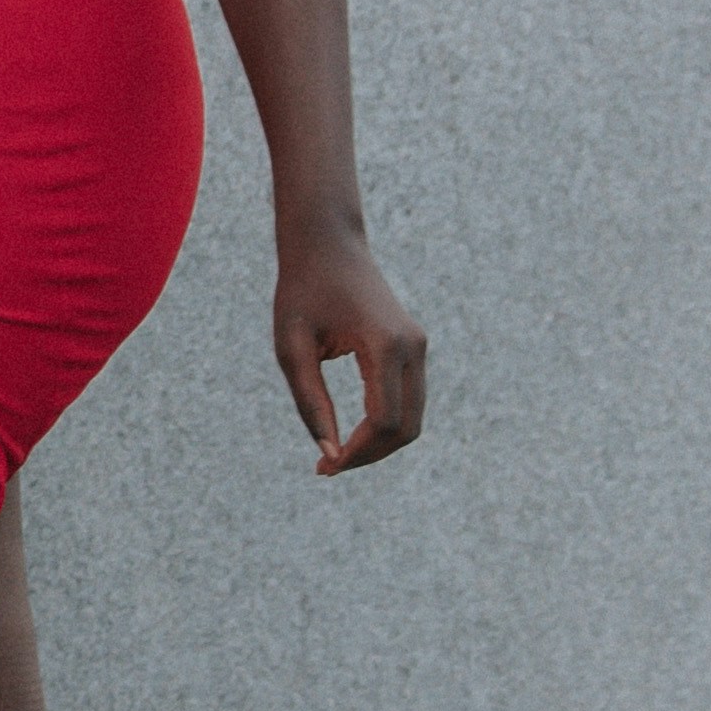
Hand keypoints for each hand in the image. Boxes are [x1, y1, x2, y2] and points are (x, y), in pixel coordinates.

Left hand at [275, 221, 426, 475]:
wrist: (327, 242)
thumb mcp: (291, 347)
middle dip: (370, 456)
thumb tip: (329, 455)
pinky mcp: (413, 347)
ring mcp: (418, 346)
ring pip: (413, 419)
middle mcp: (412, 347)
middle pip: (406, 428)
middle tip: (327, 468)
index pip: (383, 420)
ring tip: (338, 458)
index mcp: (384, 344)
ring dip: (380, 445)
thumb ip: (309, 402)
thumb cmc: (301, 290)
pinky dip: (386, 425)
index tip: (323, 468)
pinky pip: (409, 401)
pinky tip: (353, 435)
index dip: (357, 453)